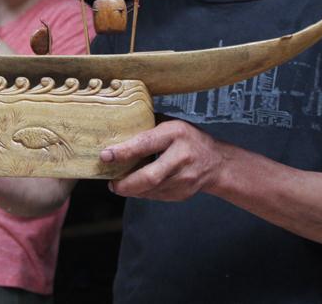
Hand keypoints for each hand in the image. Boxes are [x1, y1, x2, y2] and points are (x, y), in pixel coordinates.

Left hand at [101, 120, 223, 200]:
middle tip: (111, 183)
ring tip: (119, 184)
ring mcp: (184, 178)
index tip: (105, 156)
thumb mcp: (171, 124)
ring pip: (151, 190)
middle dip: (126, 183)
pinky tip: (136, 187)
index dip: (124, 151)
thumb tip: (118, 128)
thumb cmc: (188, 138)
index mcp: (175, 133)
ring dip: (132, 190)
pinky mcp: (182, 193)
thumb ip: (148, 126)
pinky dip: (143, 193)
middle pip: (149, 176)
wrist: (217, 162)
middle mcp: (181, 157)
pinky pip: (156, 196)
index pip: (146, 143)